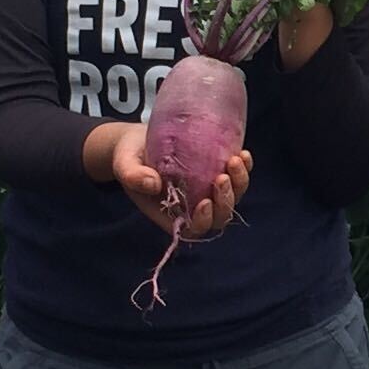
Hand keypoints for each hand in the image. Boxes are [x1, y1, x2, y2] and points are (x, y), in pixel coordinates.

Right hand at [93, 122, 253, 239]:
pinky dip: (244, 168)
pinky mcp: (215, 171)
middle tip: (223, 177)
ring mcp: (207, 189)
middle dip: (226, 201)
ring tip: (235, 160)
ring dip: (239, 183)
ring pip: (233, 197)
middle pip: (220, 216)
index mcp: (172, 213)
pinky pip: (236, 176)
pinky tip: (243, 154)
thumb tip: (154, 184)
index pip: (195, 229)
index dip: (204, 221)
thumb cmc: (128, 157)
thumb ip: (133, 176)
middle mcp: (193, 205)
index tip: (205, 202)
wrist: (138, 140)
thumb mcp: (124, 165)